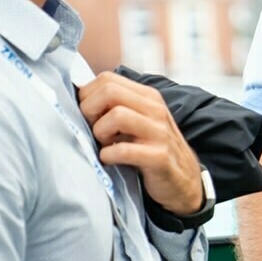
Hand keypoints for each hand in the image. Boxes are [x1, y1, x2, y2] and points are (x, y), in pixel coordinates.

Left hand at [76, 73, 203, 214]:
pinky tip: (110, 160)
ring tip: (104, 144)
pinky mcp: (159, 157)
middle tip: (92, 129)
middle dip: (89, 110)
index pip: (107, 79)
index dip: (87, 95)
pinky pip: (123, 150)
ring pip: (116, 116)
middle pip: (109, 92)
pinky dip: (108, 156)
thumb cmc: (151, 149)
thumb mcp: (139, 121)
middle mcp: (155, 109)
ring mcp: (159, 132)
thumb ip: (116, 106)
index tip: (88, 115)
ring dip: (100, 132)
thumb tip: (78, 96)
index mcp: (148, 97)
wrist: (183, 181)